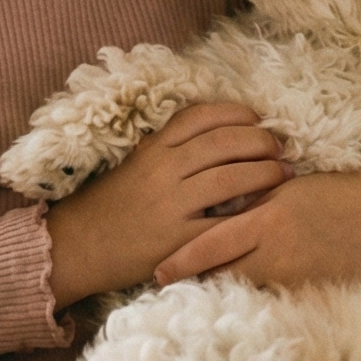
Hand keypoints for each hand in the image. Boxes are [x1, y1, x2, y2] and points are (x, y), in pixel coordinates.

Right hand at [44, 102, 290, 309]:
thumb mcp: (135, 164)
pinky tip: (266, 213)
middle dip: (261, 141)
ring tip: (284, 174)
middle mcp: (162, 170)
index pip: (202, 116)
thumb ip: (170, 148)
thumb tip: (217, 133)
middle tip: (281, 147)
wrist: (76, 247)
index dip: (238, 113)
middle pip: (224, 142)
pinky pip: (224, 225)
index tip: (258, 119)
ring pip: (231, 178)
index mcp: (153, 148)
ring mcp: (170, 205)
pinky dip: (250, 215)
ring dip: (266, 172)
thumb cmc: (109, 205)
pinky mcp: (178, 240)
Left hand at [153, 161, 360, 291]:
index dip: (182, 261)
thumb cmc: (333, 195)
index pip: (212, 245)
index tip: (157, 271)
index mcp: (267, 220)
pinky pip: (269, 295)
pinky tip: (236, 296)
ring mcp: (293, 277)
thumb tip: (216, 214)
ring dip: (219, 289)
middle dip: (194, 282)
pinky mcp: (308, 291)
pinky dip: (250, 294)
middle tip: (164, 286)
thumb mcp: (286, 192)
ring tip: (193, 292)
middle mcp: (276, 253)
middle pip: (221, 275)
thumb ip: (251, 205)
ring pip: (242, 288)